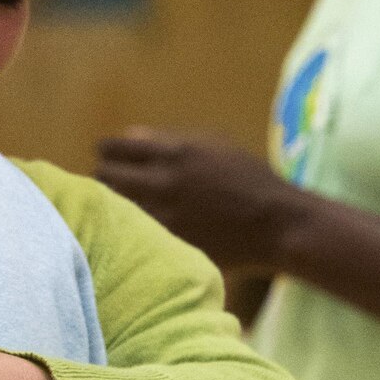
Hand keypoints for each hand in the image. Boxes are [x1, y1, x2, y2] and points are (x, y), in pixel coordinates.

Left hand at [96, 128, 296, 267]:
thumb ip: (169, 139)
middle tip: (112, 185)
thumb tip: (130, 136)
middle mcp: (162, 182)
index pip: (114, 149)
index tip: (108, 158)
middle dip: (105, 178)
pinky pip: (132, 232)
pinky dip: (130, 228)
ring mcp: (164, 216)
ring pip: (113, 208)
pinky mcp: (169, 243)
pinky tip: (137, 230)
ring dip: (114, 205)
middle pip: (104, 178)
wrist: (276, 224)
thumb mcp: (213, 144)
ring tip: (121, 208)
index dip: (107, 153)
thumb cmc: (249, 178)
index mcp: (174, 152)